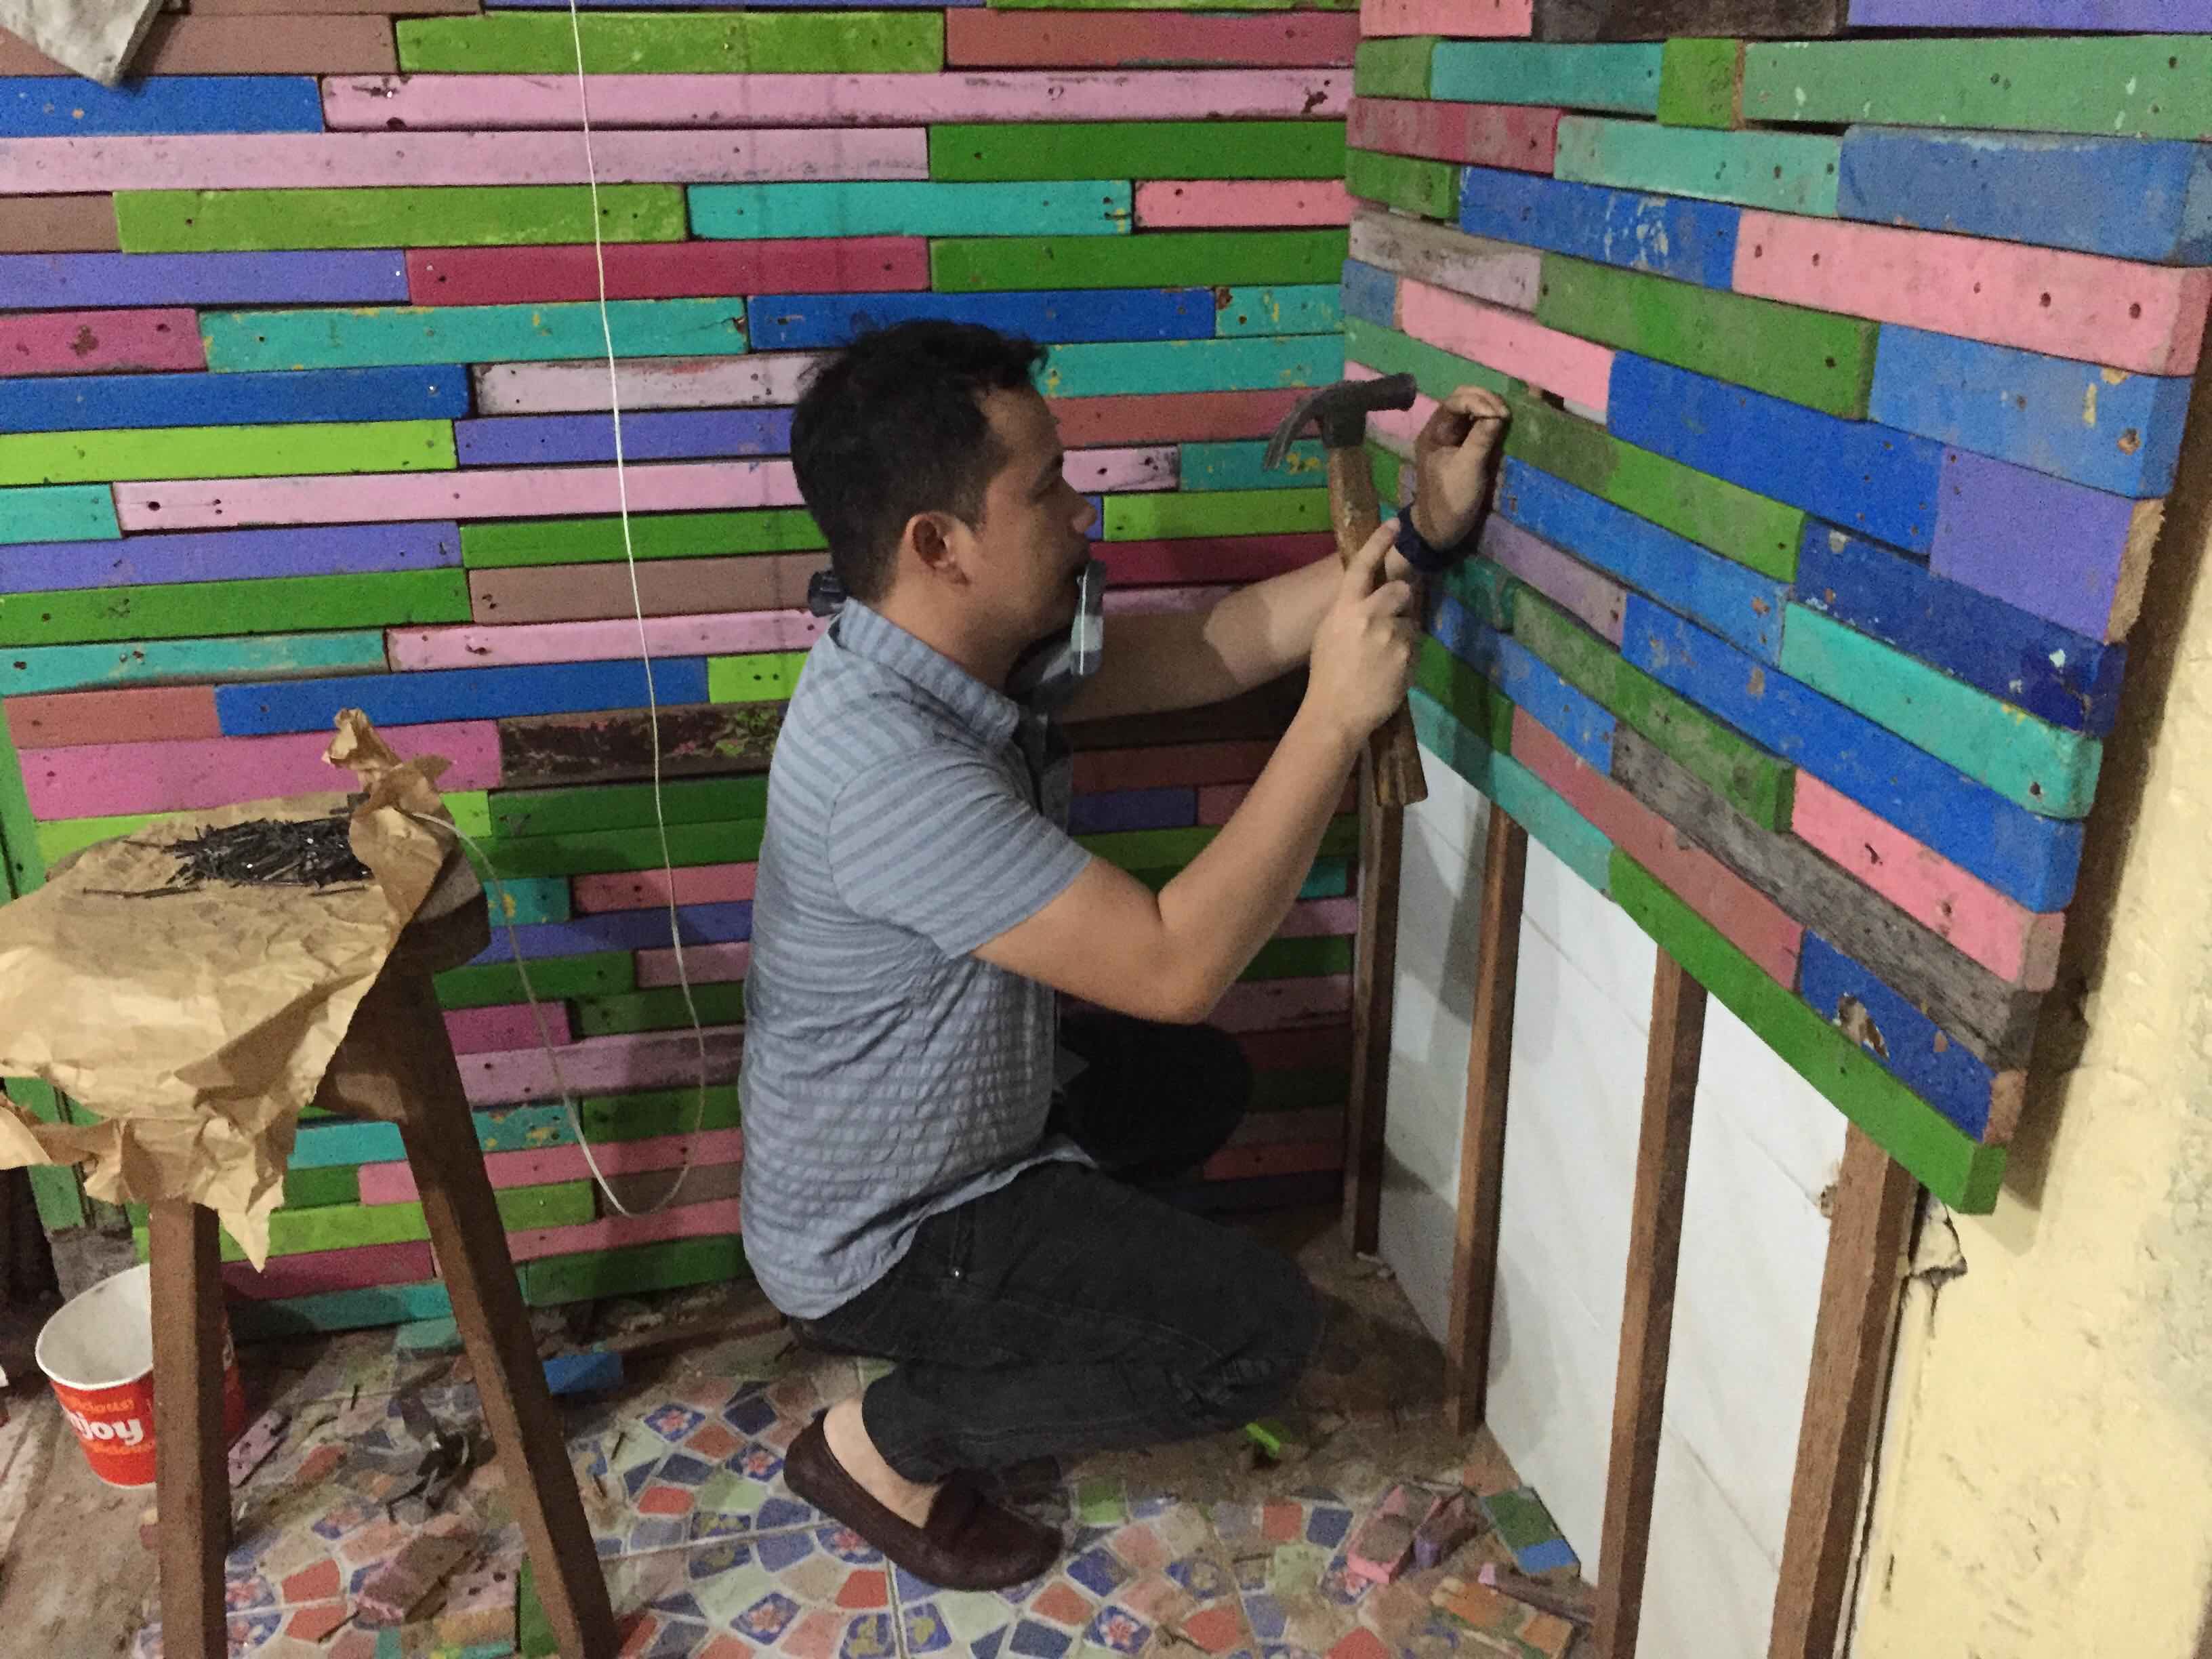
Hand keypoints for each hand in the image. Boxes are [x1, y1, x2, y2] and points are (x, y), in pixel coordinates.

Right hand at [1305, 519, 1418, 746]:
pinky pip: (1415, 647)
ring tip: (1384, 659)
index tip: (1395, 524)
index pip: (1363, 566)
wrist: (1336, 713)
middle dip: (1402, 600)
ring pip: (1411, 622)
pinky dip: (1407, 657)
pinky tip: (1390, 672)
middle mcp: (1370, 615)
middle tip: (1392, 621)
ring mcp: (1391, 636)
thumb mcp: (1329, 634)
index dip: (1379, 542)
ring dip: (1403, 635)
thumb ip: (1350, 612)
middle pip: (1401, 590)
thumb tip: (1370, 599)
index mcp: (1345, 608)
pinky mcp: (1408, 656)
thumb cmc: (1327, 675)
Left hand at [1410, 386, 1510, 551]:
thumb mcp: (1468, 469)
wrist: (1440, 529)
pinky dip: (1490, 421)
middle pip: (1463, 400)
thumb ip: (1481, 439)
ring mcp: (1451, 438)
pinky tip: (1502, 425)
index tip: (1501, 415)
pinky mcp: (1463, 447)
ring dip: (1489, 409)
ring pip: (1471, 410)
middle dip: (1485, 401)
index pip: (1455, 401)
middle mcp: (1440, 430)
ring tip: (1506, 417)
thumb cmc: (1450, 500)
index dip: (1479, 402)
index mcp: (1433, 432)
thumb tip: (1498, 414)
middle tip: (1506, 413)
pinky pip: (1476, 425)